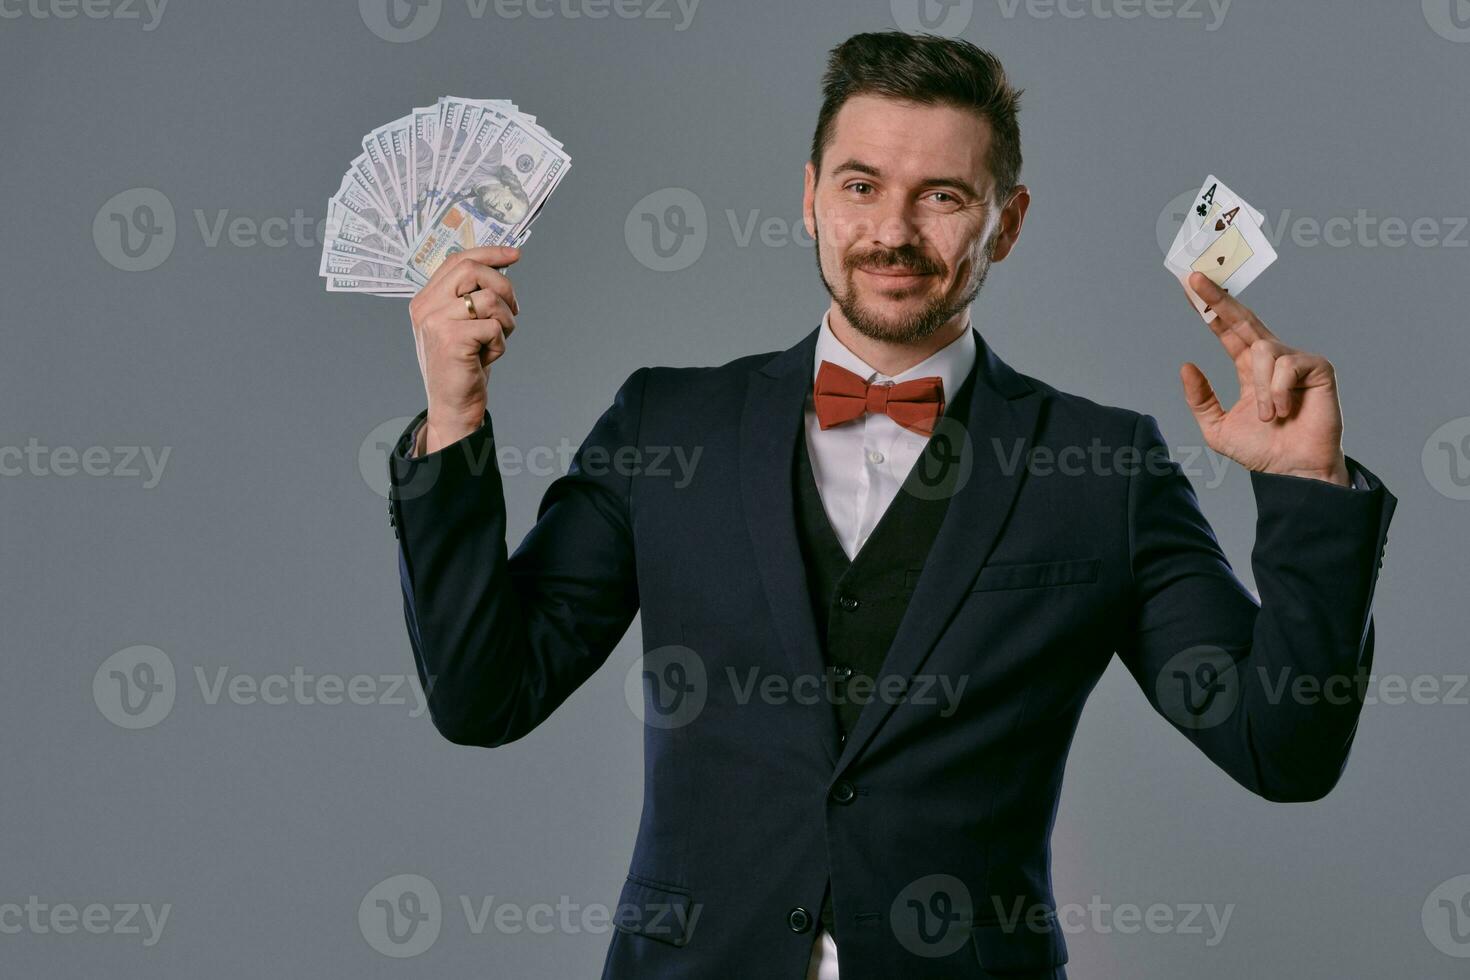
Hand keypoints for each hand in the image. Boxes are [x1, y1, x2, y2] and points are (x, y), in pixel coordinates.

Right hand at [407, 246, 521, 454]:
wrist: (453, 406)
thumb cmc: (463, 366)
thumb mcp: (462, 325)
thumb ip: (469, 297)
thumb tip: (501, 266)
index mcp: (425, 300)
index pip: (457, 260)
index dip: (490, 253)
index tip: (515, 254)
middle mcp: (425, 307)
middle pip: (473, 270)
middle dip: (504, 286)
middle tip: (513, 309)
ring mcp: (435, 322)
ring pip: (490, 299)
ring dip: (506, 321)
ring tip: (496, 341)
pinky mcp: (451, 339)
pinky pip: (494, 326)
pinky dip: (500, 343)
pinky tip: (486, 358)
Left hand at [1178, 272, 1349, 486]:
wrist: (1292, 472)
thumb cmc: (1262, 451)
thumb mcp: (1217, 427)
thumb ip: (1200, 398)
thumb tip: (1186, 365)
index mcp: (1248, 369)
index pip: (1225, 332)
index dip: (1208, 309)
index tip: (1189, 287)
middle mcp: (1272, 359)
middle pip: (1243, 319)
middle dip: (1217, 298)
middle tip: (1195, 278)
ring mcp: (1295, 361)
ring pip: (1263, 350)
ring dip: (1260, 389)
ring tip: (1269, 416)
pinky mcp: (1317, 368)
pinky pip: (1285, 365)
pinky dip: (1278, 392)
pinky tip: (1285, 411)